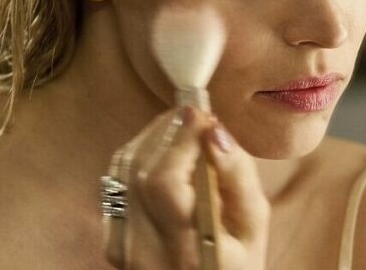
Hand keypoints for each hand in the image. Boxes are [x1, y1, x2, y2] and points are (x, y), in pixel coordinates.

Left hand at [102, 106, 269, 269]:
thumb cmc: (238, 260)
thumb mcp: (254, 225)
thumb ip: (238, 176)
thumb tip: (215, 129)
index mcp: (188, 249)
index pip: (166, 182)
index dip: (180, 140)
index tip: (201, 111)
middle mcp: (144, 248)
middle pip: (139, 170)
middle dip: (167, 130)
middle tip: (195, 111)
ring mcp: (121, 245)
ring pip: (122, 170)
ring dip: (152, 137)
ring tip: (183, 123)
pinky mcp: (111, 237)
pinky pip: (116, 182)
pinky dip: (139, 155)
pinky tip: (164, 147)